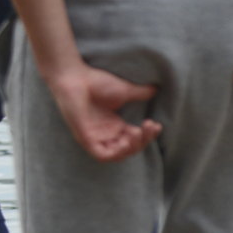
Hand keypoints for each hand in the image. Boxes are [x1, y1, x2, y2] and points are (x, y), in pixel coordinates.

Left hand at [45, 64, 161, 161]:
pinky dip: (116, 153)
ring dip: (132, 148)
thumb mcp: (125, 91)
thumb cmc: (95, 82)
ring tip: (138, 133)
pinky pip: (101, 155)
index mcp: (112, 126)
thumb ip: (141, 94)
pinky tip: (126, 141)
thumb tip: (157, 89)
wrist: (75, 77)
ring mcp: (94, 137)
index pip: (134, 139)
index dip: (147, 136)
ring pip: (117, 154)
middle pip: (129, 149)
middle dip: (143, 141)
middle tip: (149, 126)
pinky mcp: (84, 138)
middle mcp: (104, 134)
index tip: (155, 124)